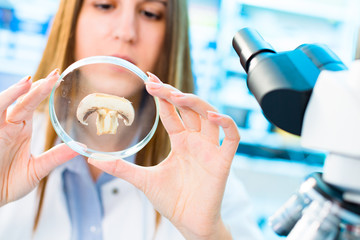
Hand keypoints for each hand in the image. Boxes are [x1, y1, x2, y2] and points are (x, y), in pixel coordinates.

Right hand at [0, 70, 78, 206]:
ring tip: (31, 82)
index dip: (43, 90)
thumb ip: (55, 157)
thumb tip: (80, 148)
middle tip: (55, 74)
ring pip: (4, 104)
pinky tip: (11, 97)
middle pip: (22, 100)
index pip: (32, 104)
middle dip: (37, 87)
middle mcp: (7, 125)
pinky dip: (3, 103)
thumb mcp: (36, 169)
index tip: (58, 78)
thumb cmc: (6, 183)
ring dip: (17, 93)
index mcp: (20, 128)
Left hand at [88, 73, 239, 239]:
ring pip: (210, 117)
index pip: (172, 112)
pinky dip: (226, 123)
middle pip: (189, 109)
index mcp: (181, 142)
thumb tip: (93, 159)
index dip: (162, 96)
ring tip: (177, 96)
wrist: (189, 223)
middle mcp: (196, 141)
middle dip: (174, 94)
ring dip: (196, 103)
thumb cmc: (172, 201)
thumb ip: (121, 168)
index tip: (148, 80)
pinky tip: (212, 115)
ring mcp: (211, 149)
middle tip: (155, 83)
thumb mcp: (143, 180)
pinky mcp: (223, 161)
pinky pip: (232, 136)